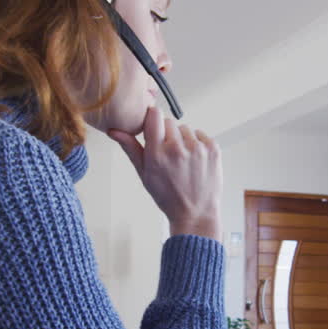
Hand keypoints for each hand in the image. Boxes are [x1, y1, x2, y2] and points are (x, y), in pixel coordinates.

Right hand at [109, 106, 221, 239]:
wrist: (195, 213)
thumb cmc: (168, 196)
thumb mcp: (144, 174)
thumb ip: (130, 148)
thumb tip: (114, 130)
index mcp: (157, 153)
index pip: (154, 115)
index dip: (152, 119)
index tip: (152, 127)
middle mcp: (178, 148)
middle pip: (169, 122)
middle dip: (167, 134)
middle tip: (168, 154)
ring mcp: (197, 148)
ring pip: (185, 129)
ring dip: (183, 139)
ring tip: (182, 160)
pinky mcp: (213, 149)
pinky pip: (200, 135)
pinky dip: (197, 144)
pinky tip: (194, 161)